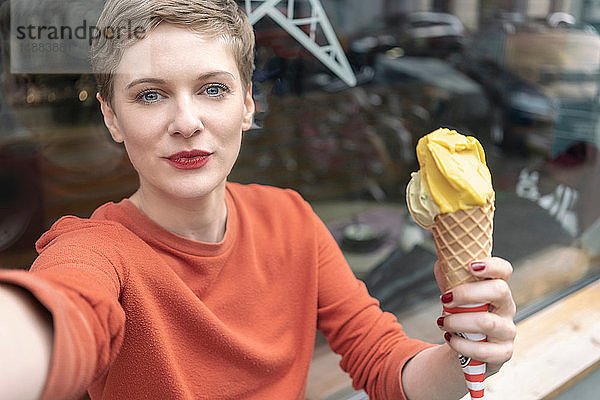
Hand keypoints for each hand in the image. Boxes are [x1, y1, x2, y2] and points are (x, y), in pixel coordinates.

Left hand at [434, 257, 516, 373]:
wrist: (465, 347)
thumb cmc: (462, 315)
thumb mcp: (455, 295)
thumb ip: (448, 278)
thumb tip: (441, 263)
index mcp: (497, 288)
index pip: (504, 270)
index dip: (492, 265)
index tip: (471, 266)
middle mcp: (507, 307)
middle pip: (499, 291)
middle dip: (467, 293)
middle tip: (444, 299)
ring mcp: (508, 330)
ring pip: (488, 322)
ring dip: (458, 322)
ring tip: (442, 322)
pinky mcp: (503, 352)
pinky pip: (484, 350)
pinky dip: (462, 345)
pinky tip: (451, 339)